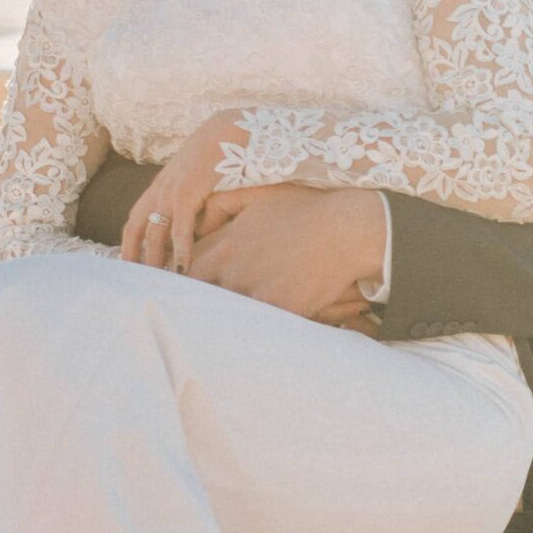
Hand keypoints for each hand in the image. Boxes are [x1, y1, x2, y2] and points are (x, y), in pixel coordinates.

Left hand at [121, 113, 245, 272]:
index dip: (128, 245)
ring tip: (158, 283)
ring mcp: (170, 191)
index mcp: (159, 188)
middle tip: (136, 284)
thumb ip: (192, 208)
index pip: (134, 222)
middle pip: (137, 230)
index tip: (128, 268)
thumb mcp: (198, 184)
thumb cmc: (217, 157)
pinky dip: (179, 251)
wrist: (227, 131)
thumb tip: (194, 235)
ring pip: (154, 233)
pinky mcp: (187, 192)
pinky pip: (179, 228)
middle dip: (134, 257)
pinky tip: (182, 270)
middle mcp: (159, 190)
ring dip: (155, 260)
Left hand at [181, 186, 387, 323]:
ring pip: (231, 318)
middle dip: (204, 308)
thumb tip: (200, 217)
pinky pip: (261, 328)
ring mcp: (257, 294)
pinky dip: (260, 331)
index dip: (187, 287)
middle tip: (201, 318)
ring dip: (231, 322)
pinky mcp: (282, 311)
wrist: (345, 230)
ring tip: (227, 333)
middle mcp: (235, 273)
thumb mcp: (258, 198)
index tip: (188, 293)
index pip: (187, 277)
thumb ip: (222, 207)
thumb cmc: (304, 210)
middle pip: (205, 301)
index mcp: (225, 248)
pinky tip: (261, 333)